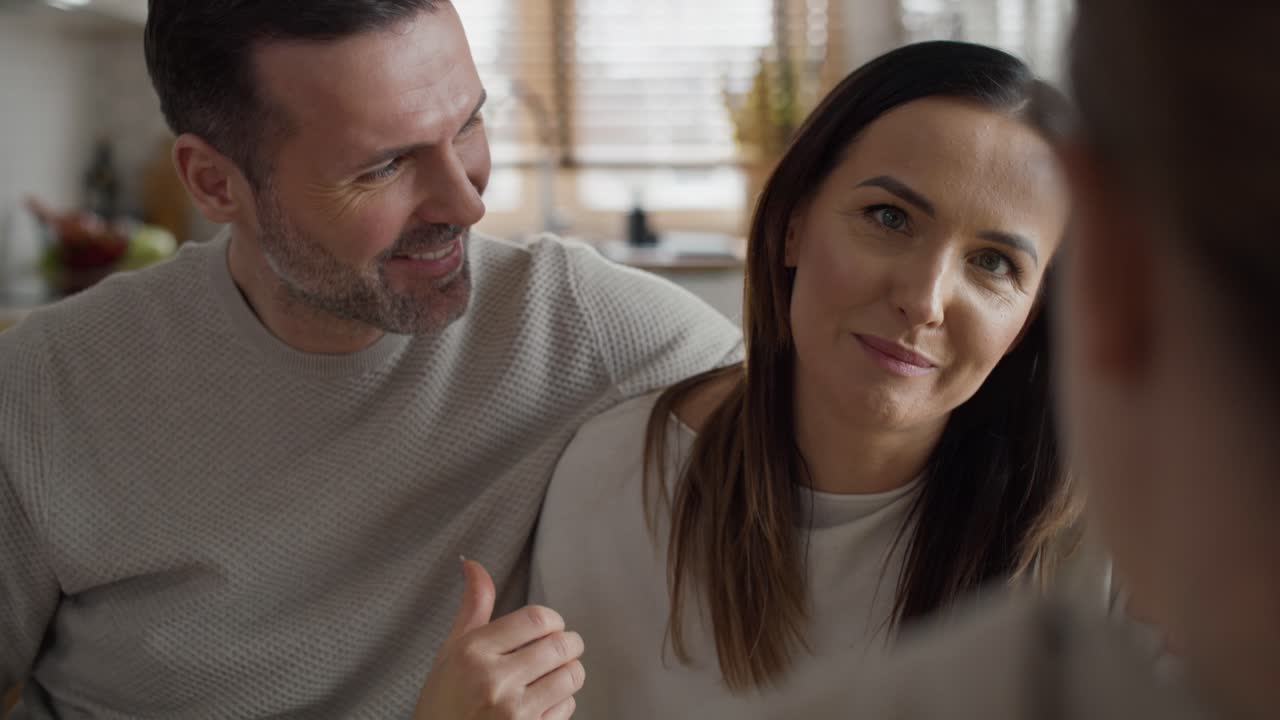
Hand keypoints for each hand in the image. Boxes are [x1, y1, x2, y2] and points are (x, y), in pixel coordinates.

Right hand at [413, 558, 584, 719]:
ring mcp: (514, 712)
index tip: (548, 628)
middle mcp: (493, 681)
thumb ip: (472, 608)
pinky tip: (541, 703)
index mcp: (473, 652)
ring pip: (571, 676)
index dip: (552, 620)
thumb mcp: (451, 652)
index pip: (537, 618)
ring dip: (568, 672)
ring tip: (551, 675)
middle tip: (559, 650)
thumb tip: (473, 564)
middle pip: (561, 645)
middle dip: (568, 644)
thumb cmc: (443, 703)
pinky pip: (567, 707)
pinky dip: (561, 702)